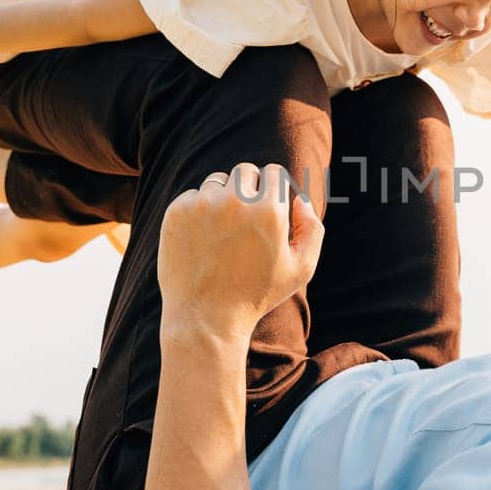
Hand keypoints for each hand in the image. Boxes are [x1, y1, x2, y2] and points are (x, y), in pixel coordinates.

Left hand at [157, 162, 324, 341]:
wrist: (205, 318)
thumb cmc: (257, 294)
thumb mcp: (301, 269)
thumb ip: (312, 229)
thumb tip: (300, 200)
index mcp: (270, 211)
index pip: (274, 172)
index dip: (273, 189)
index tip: (267, 208)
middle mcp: (236, 201)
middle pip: (246, 171)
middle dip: (249, 190)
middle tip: (245, 222)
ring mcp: (203, 205)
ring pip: (218, 181)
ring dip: (223, 198)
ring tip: (224, 233)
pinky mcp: (177, 212)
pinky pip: (193, 196)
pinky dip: (199, 211)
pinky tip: (203, 239)